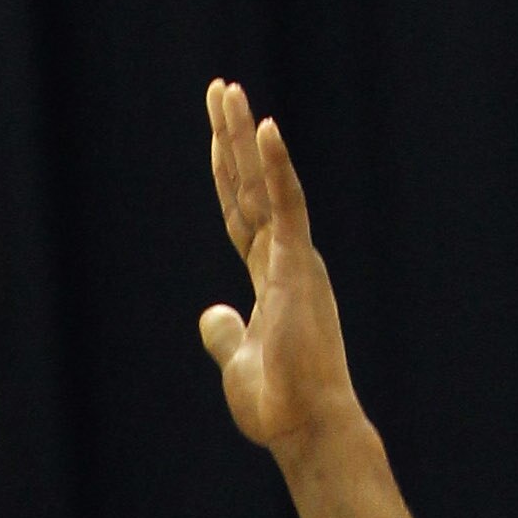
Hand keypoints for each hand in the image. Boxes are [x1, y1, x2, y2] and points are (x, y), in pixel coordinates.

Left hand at [201, 83, 359, 459]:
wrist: (305, 427)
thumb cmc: (279, 406)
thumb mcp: (238, 364)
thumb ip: (226, 335)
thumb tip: (212, 315)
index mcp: (273, 279)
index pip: (242, 215)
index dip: (228, 174)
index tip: (218, 135)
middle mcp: (286, 260)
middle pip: (251, 187)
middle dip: (233, 137)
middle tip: (219, 89)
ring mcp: (294, 259)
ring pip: (265, 184)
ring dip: (245, 136)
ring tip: (227, 91)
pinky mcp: (299, 266)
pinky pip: (287, 205)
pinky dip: (277, 166)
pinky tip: (263, 127)